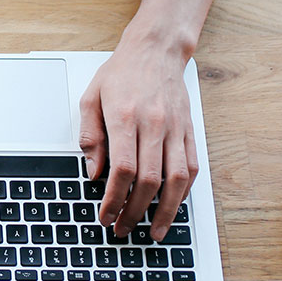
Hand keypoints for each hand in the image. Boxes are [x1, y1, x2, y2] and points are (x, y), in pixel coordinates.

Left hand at [78, 39, 199, 241]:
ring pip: (177, 179)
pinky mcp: (189, 130)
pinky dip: (183, 192)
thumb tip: (93, 173)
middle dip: (135, 211)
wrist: (155, 49)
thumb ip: (90, 136)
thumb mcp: (91, 98)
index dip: (114, 199)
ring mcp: (175, 128)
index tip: (106, 216)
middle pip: (149, 180)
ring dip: (166, 211)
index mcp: (125, 117)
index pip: (122, 169)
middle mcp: (154, 124)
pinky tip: (173, 206)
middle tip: (123, 228)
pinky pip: (192, 167)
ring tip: (155, 231)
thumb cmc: (121, 73)